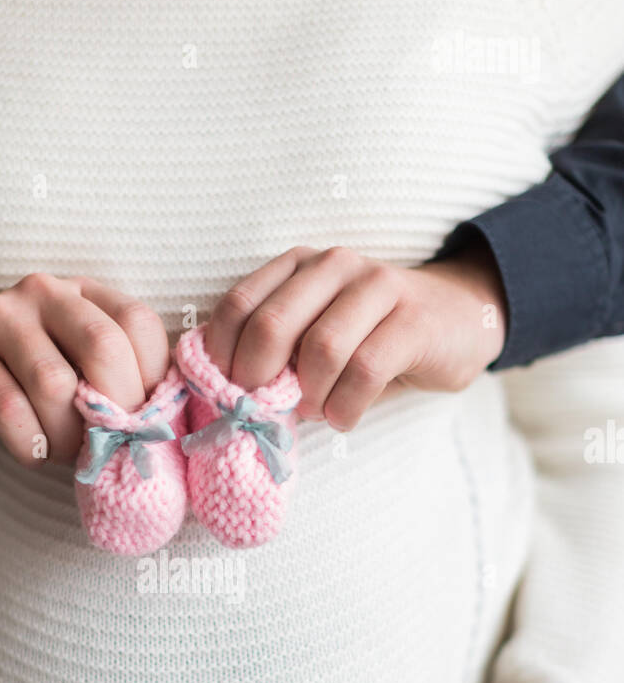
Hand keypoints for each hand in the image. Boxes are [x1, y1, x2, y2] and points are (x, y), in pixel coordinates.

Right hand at [0, 274, 169, 465]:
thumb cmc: (25, 377)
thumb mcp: (75, 365)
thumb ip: (116, 379)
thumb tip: (159, 425)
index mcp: (84, 293)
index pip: (137, 322)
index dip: (151, 378)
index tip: (141, 418)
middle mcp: (44, 293)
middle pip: (102, 346)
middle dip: (115, 409)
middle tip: (109, 443)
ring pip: (54, 384)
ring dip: (68, 435)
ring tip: (67, 452)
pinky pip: (10, 409)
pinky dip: (31, 444)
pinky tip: (34, 452)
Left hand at [205, 242, 506, 429]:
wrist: (460, 318)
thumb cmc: (373, 338)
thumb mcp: (318, 336)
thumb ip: (277, 355)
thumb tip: (230, 398)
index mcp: (299, 266)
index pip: (238, 305)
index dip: (222, 357)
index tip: (229, 393)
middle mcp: (333, 265)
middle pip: (271, 325)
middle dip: (260, 381)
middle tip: (267, 409)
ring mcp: (377, 286)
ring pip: (321, 350)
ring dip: (311, 397)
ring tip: (317, 412)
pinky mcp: (413, 319)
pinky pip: (365, 371)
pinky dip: (345, 407)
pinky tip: (345, 417)